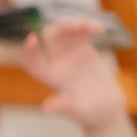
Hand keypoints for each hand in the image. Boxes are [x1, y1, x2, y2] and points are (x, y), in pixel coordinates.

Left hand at [23, 17, 125, 131]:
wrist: (106, 110)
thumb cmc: (92, 113)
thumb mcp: (80, 112)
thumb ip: (64, 108)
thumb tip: (46, 108)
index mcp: (52, 79)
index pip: (33, 63)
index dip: (29, 52)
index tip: (32, 38)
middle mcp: (58, 64)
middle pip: (50, 39)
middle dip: (61, 28)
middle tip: (79, 25)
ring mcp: (71, 56)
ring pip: (66, 31)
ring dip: (76, 23)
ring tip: (93, 27)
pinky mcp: (85, 51)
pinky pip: (82, 32)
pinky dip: (89, 26)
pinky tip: (101, 30)